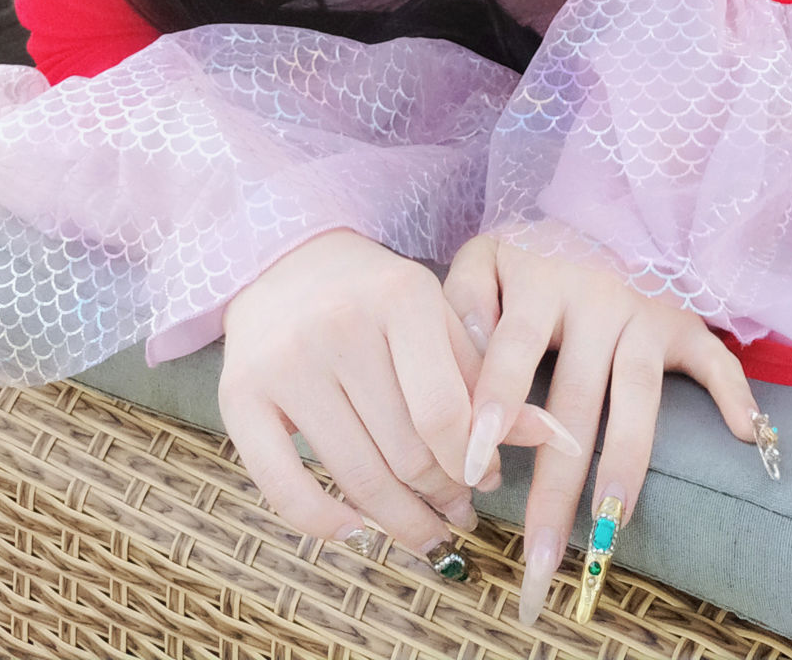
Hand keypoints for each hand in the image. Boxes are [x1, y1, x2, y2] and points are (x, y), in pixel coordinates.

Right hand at [219, 228, 571, 560]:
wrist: (285, 259)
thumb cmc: (375, 296)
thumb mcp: (435, 318)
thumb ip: (484, 377)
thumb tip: (551, 438)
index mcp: (398, 297)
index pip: (445, 412)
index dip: (470, 461)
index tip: (485, 481)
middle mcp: (338, 327)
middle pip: (404, 450)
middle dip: (440, 495)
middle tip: (457, 512)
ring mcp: (285, 364)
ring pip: (355, 475)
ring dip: (397, 521)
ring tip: (423, 531)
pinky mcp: (239, 397)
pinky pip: (284, 487)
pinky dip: (324, 523)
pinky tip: (356, 529)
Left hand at [444, 233, 762, 625]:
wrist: (608, 210)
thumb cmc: (535, 255)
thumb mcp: (487, 257)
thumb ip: (464, 301)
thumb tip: (462, 362)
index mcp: (540, 284)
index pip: (513, 347)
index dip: (496, 399)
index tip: (475, 459)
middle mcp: (596, 299)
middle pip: (576, 400)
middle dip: (556, 485)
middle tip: (539, 558)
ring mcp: (646, 313)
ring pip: (639, 399)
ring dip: (626, 467)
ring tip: (611, 532)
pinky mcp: (686, 323)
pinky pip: (715, 360)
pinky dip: (734, 395)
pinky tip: (745, 439)